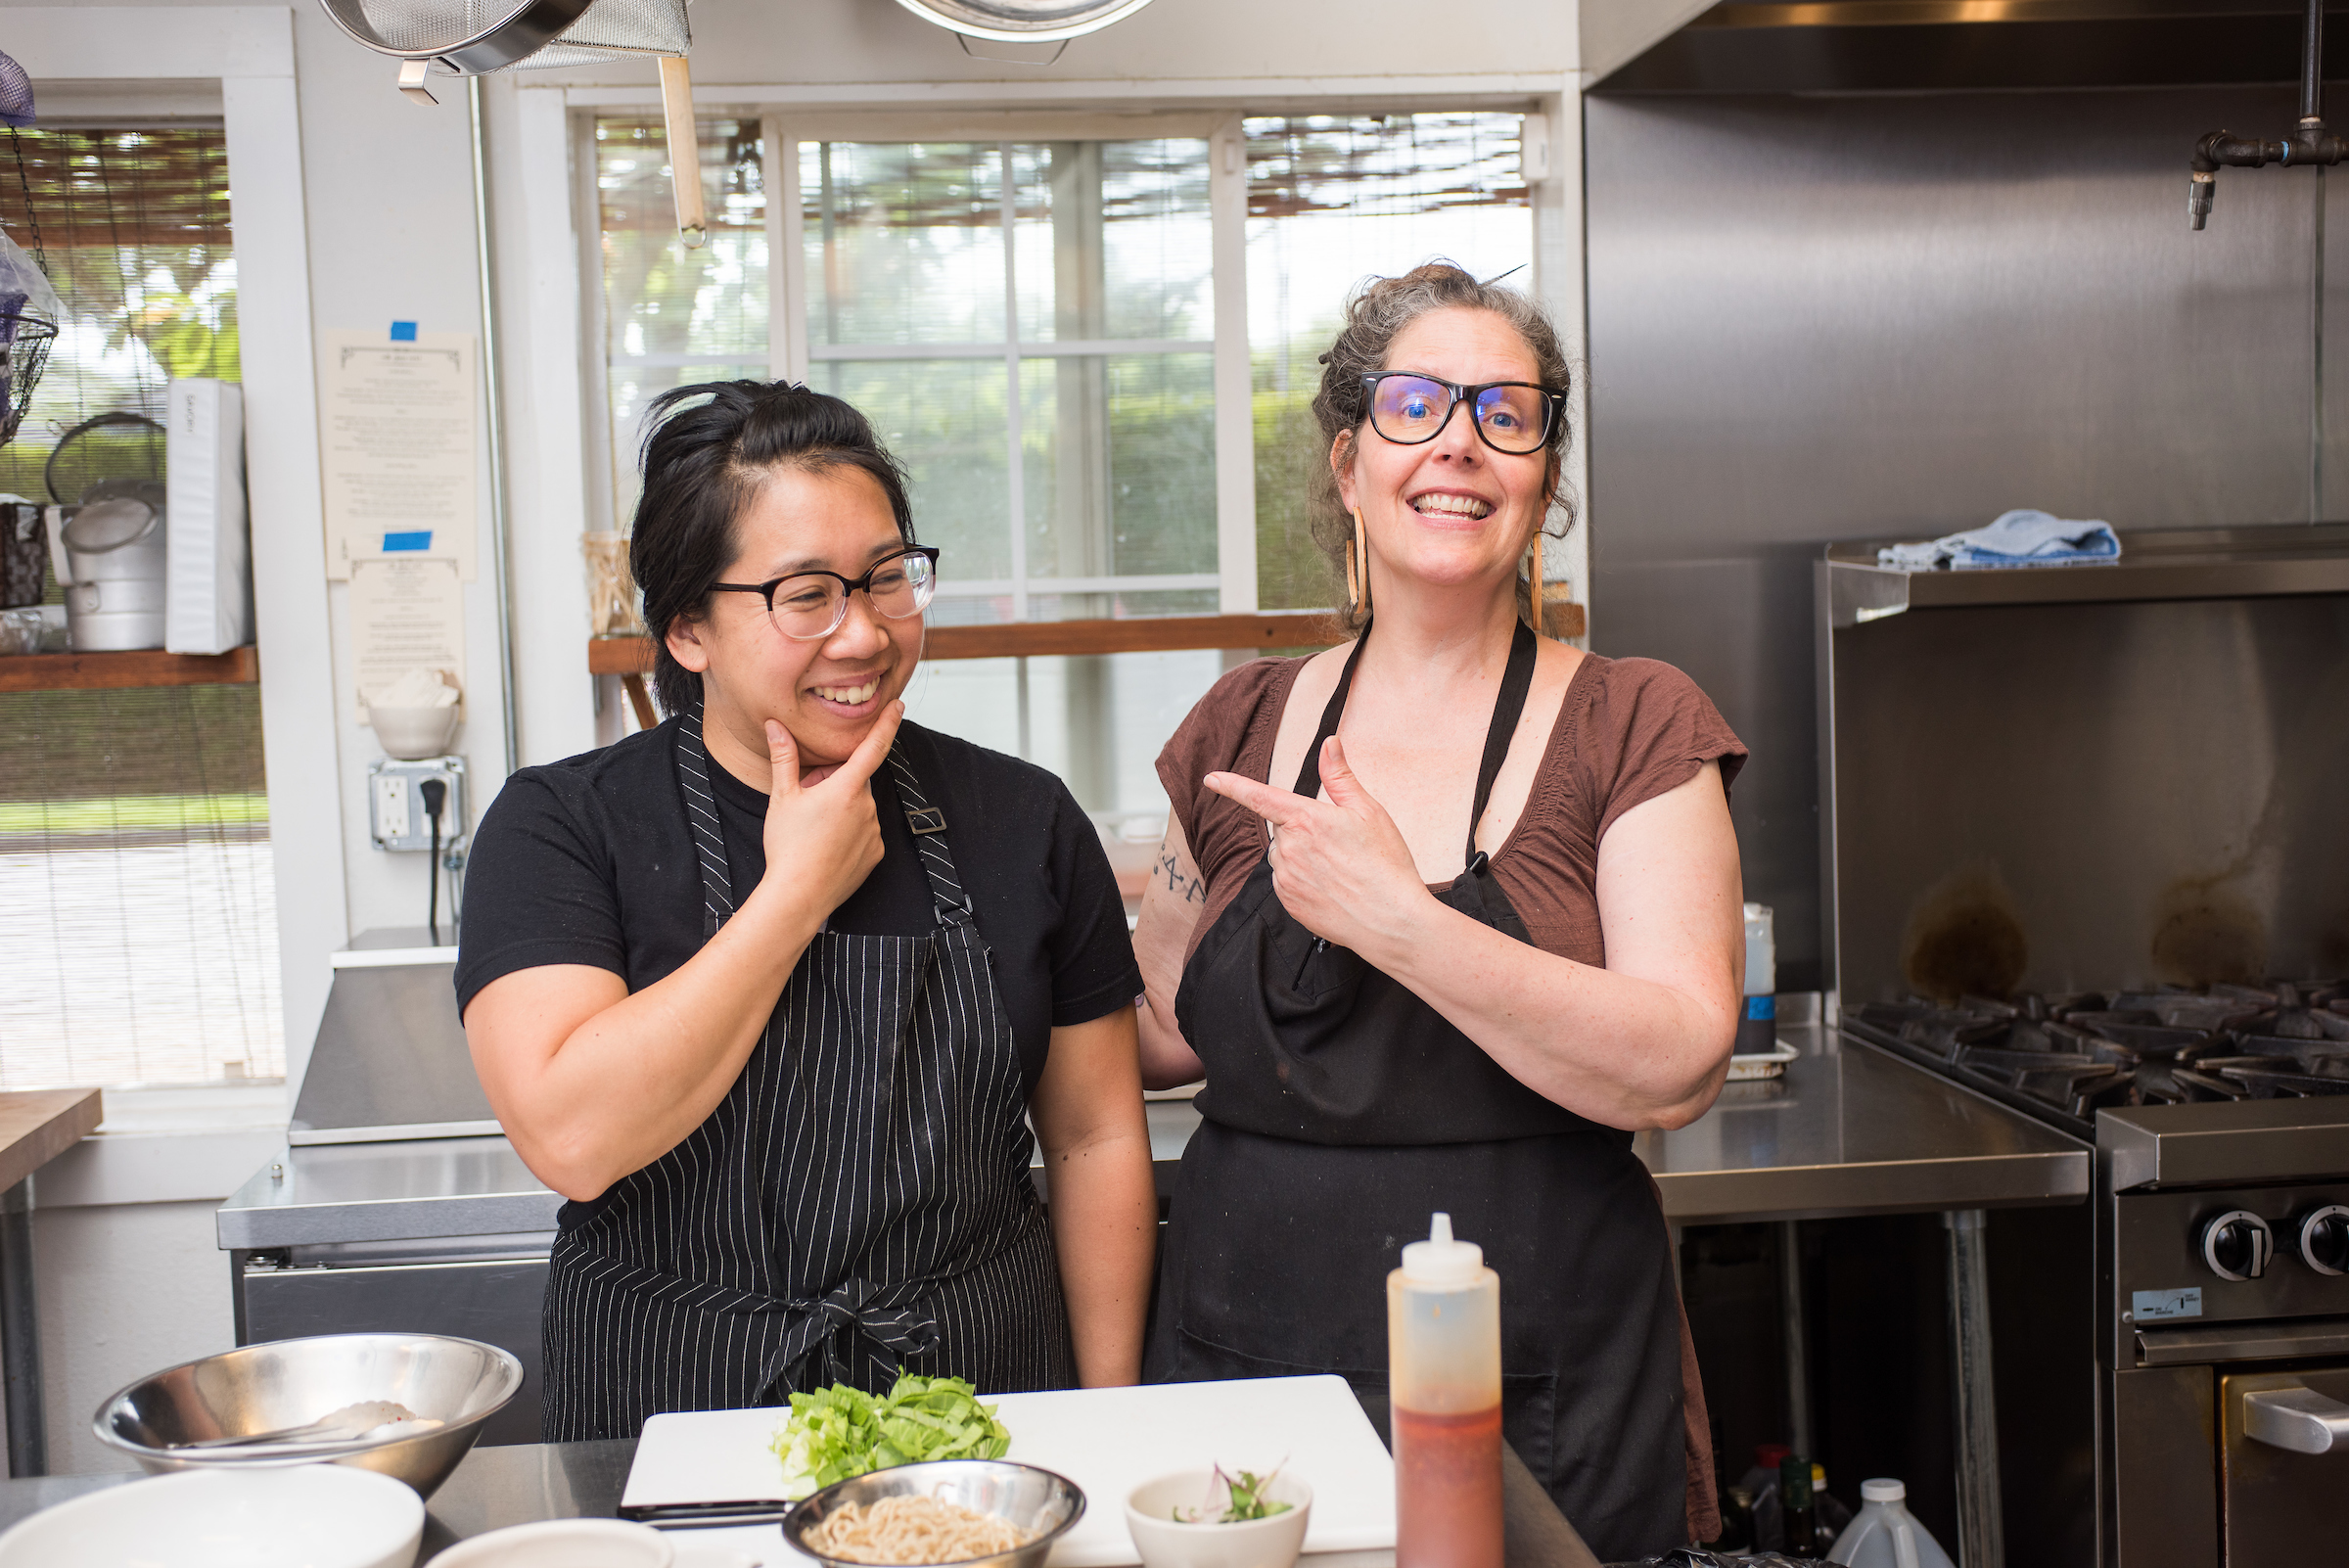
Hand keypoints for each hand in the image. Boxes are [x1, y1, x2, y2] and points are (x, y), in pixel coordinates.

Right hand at [756, 703, 901, 919]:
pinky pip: (865, 833)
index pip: (873, 746)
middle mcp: (866, 807)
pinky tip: (828, 845)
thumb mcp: (782, 797)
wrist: (799, 895)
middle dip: (836, 783)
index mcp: (845, 788)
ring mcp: (874, 832)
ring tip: (815, 829)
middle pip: (855, 781)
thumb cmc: (788, 847)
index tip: (898, 707)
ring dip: (843, 809)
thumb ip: (784, 757)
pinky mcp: (876, 853)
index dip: (887, 723)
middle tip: (809, 797)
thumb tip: (776, 727)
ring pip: (860, 808)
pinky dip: (850, 833)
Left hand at [1202, 734, 1434, 955]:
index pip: (1260, 796)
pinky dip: (1302, 881)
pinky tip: (1331, 888)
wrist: (1390, 920)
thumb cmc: (1385, 864)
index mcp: (1306, 819)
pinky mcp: (1288, 903)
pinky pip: (1286, 882)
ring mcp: (1286, 878)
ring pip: (1284, 857)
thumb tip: (1329, 743)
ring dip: (1302, 856)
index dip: (1232, 786)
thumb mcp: (1368, 811)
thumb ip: (1340, 776)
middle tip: (1340, 845)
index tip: (1210, 779)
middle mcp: (1289, 848)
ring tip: (1339, 870)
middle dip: (1304, 830)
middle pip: (1284, 829)